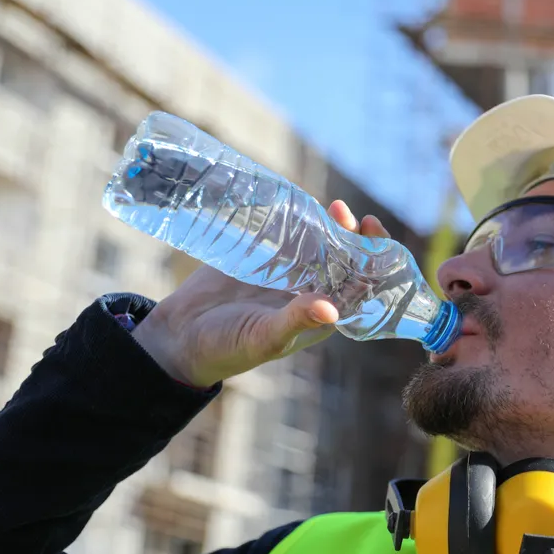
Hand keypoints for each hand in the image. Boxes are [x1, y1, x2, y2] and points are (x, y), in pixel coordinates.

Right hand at [131, 200, 390, 387]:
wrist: (180, 337)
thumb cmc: (228, 348)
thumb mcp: (264, 338)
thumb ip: (296, 321)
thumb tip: (332, 309)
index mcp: (321, 315)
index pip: (360, 287)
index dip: (374, 265)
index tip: (373, 246)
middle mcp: (310, 291)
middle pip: (344, 259)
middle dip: (354, 237)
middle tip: (348, 215)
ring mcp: (288, 272)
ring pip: (320, 243)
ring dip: (330, 225)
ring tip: (333, 207)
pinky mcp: (263, 256)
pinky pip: (289, 234)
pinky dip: (298, 219)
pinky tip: (302, 204)